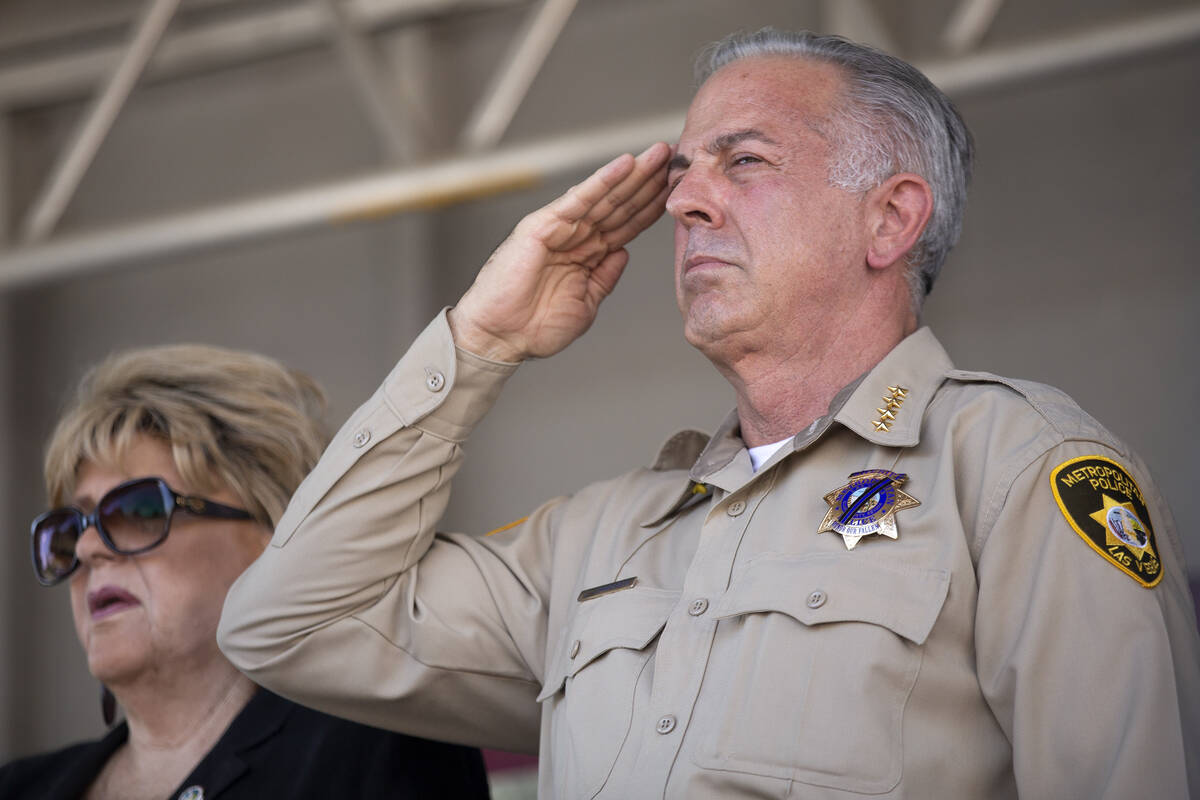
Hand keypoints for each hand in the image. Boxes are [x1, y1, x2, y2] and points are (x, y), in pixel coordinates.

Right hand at [449, 142, 669, 361]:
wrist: (501, 337)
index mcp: (588, 255)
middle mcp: (577, 237)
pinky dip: (602, 181)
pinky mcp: (543, 225)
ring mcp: (561, 228)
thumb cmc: (535, 327)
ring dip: (633, 174)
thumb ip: (605, 277)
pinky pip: (578, 199)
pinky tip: (625, 164)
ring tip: (659, 153)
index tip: (679, 189)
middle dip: (649, 181)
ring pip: (605, 196)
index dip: (652, 206)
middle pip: (621, 204)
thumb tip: (624, 252)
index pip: (627, 225)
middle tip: (676, 155)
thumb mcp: (586, 304)